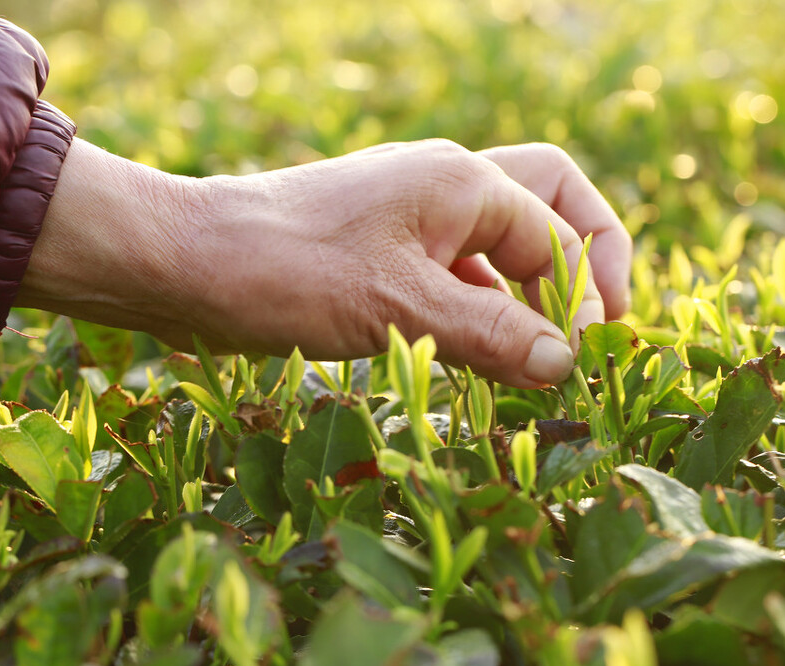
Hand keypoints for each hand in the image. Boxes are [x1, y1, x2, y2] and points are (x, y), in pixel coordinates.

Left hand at [19, 138, 630, 387]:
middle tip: (599, 326)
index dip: (586, 298)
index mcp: (463, 182)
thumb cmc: (288, 272)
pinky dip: (479, 311)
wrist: (184, 263)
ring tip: (537, 361)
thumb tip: (566, 364)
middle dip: (586, 261)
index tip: (577, 363)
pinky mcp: (379, 253)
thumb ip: (493, 335)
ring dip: (530, 295)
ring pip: (500, 246)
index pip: (563, 234)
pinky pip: (454, 274)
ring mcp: (409, 217)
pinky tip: (473, 359)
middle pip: (550, 204)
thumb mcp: (400, 309)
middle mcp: (444, 187)